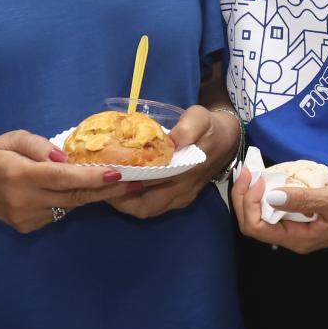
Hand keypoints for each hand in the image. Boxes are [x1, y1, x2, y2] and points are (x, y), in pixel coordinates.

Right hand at [0, 130, 124, 233]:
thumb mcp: (13, 138)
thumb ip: (39, 145)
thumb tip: (65, 157)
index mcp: (19, 175)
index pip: (63, 178)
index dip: (92, 177)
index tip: (118, 172)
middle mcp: (24, 200)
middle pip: (74, 196)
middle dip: (108, 189)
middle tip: (138, 181)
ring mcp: (27, 218)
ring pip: (70, 206)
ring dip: (95, 194)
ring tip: (121, 183)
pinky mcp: (29, 228)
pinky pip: (59, 212)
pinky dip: (71, 200)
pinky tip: (77, 189)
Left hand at [106, 105, 237, 219]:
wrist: (229, 139)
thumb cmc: (210, 127)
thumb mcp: (201, 118)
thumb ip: (187, 128)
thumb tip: (170, 141)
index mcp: (186, 171)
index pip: (151, 184)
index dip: (126, 183)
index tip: (106, 174)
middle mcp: (182, 190)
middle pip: (145, 206)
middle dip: (119, 200)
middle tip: (99, 184)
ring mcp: (181, 197)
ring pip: (148, 210)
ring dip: (125, 203)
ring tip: (106, 187)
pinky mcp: (180, 198)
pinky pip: (154, 207)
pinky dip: (135, 202)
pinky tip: (122, 188)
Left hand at [227, 168, 327, 254]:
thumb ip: (302, 199)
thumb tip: (271, 196)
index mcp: (299, 239)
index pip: (257, 228)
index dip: (249, 204)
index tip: (257, 179)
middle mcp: (294, 237)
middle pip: (254, 222)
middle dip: (245, 197)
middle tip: (248, 170)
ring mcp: (298, 227)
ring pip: (263, 214)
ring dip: (254, 194)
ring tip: (255, 172)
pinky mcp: (303, 217)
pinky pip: (277, 207)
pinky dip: (268, 192)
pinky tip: (272, 177)